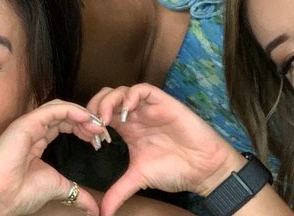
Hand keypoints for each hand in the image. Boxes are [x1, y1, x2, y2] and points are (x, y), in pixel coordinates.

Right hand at [0, 100, 102, 215]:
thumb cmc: (18, 194)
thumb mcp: (56, 189)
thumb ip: (75, 193)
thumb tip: (93, 209)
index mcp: (35, 142)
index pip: (63, 126)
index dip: (82, 130)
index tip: (100, 141)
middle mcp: (31, 130)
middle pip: (64, 116)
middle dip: (86, 121)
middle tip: (103, 132)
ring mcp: (28, 125)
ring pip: (59, 108)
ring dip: (82, 114)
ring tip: (97, 126)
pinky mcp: (26, 123)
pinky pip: (53, 109)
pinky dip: (73, 111)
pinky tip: (86, 119)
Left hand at [88, 84, 244, 215]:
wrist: (203, 169)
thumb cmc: (174, 169)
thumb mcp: (139, 179)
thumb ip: (119, 192)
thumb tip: (103, 214)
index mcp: (127, 129)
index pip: (101, 114)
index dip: (90, 122)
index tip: (90, 140)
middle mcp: (136, 115)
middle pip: (107, 98)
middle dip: (95, 107)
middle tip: (94, 127)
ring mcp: (148, 107)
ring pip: (121, 91)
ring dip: (109, 101)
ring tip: (106, 120)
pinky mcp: (163, 102)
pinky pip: (143, 89)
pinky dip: (130, 96)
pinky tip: (126, 112)